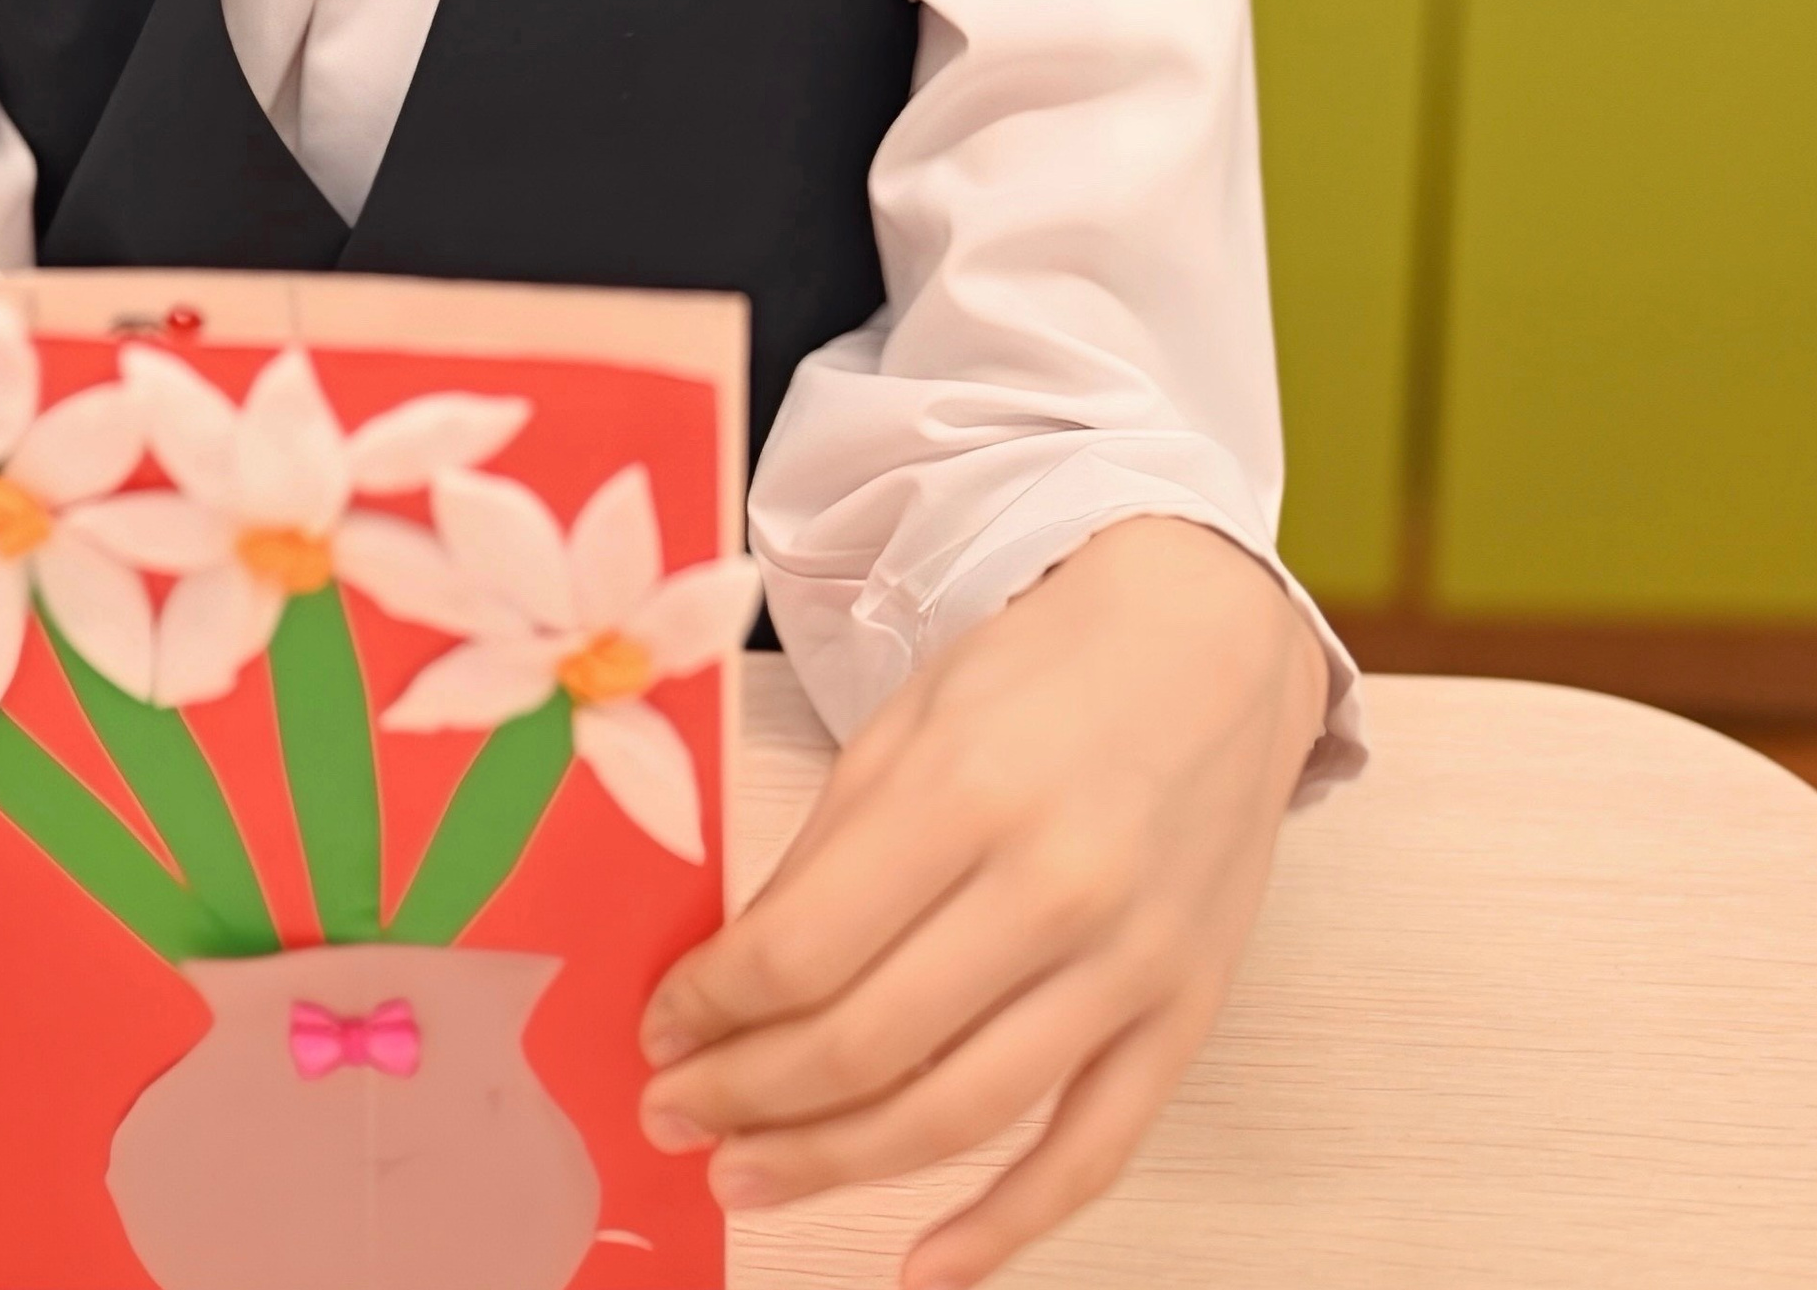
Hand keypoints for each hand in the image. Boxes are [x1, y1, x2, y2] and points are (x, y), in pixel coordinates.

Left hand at [637, 517, 1328, 1284]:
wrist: (1211, 643)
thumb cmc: (1046, 673)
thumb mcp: (912, 721)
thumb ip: (828, 850)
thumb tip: (737, 977)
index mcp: (966, 790)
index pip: (803, 947)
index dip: (711, 1007)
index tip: (660, 1027)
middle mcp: (1053, 886)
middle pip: (866, 1043)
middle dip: (745, 1096)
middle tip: (673, 1115)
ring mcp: (1128, 963)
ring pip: (957, 1116)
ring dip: (830, 1166)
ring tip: (743, 1176)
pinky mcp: (1183, 1015)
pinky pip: (1090, 1156)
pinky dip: (1003, 1231)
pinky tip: (919, 1266)